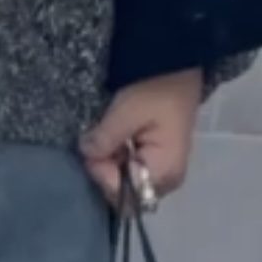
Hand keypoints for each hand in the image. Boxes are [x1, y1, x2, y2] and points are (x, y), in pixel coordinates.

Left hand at [79, 71, 204, 207]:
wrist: (175, 66)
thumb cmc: (156, 90)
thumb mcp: (126, 112)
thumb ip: (104, 139)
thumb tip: (86, 154)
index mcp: (164, 173)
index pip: (123, 196)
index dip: (102, 174)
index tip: (93, 148)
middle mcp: (166, 181)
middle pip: (123, 190)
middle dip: (105, 167)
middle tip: (98, 138)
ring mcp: (162, 171)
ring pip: (123, 178)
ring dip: (110, 159)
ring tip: (108, 133)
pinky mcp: (156, 159)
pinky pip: (129, 167)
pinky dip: (117, 153)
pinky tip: (116, 135)